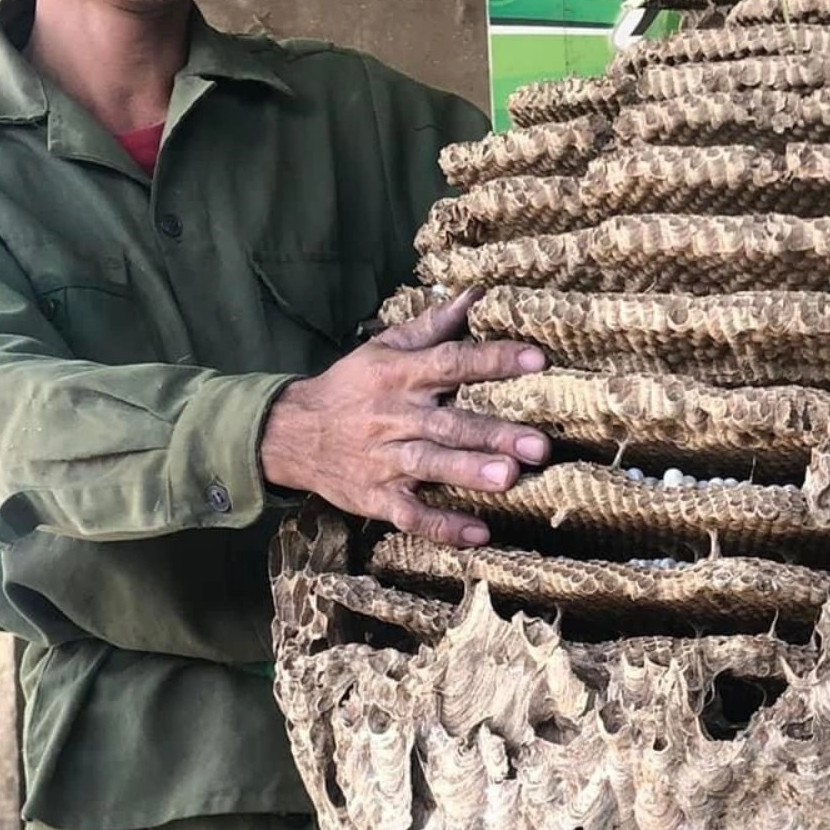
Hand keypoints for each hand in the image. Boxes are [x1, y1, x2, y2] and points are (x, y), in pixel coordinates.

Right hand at [260, 291, 548, 546]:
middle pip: (448, 423)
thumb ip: (432, 326)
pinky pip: (410, 514)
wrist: (290, 433)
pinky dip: (441, 526)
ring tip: (510, 478)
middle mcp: (394, 417)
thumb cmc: (350, 387)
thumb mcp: (384, 348)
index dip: (494, 360)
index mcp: (400, 376)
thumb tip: (475, 296)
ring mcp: (384, 459)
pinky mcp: (375, 497)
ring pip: (429, 465)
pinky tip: (477, 534)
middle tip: (538, 443)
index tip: (537, 360)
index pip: (452, 362)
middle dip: (493, 433)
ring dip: (468, 472)